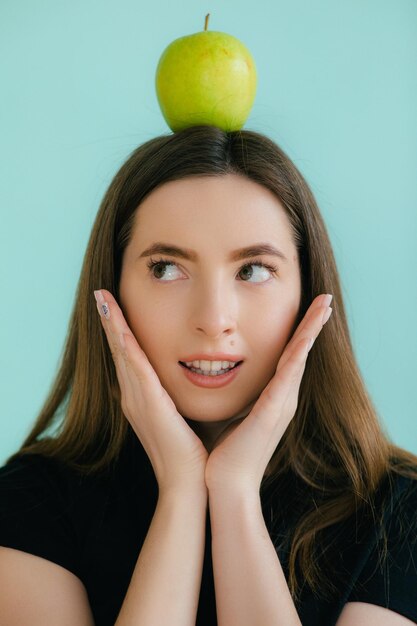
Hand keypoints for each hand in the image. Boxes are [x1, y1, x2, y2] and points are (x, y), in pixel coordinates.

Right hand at [94, 289, 208, 495]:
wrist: (189, 484)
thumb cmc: (191, 453)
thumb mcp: (182, 417)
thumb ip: (178, 397)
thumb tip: (187, 378)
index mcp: (142, 399)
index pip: (129, 357)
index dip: (120, 331)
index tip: (114, 307)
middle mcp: (134, 397)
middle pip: (120, 351)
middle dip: (110, 322)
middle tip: (102, 294)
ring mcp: (138, 401)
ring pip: (123, 354)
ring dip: (113, 326)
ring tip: (104, 300)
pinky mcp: (149, 406)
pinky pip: (136, 370)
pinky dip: (126, 347)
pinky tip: (120, 329)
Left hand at [204, 294, 332, 494]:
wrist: (225, 485)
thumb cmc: (224, 453)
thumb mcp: (232, 414)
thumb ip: (235, 396)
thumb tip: (217, 376)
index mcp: (273, 398)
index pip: (288, 357)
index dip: (299, 332)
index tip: (308, 310)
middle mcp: (282, 398)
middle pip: (300, 352)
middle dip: (313, 324)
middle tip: (325, 299)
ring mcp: (281, 404)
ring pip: (299, 357)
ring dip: (312, 330)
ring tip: (324, 306)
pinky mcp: (273, 411)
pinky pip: (289, 375)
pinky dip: (299, 353)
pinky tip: (306, 336)